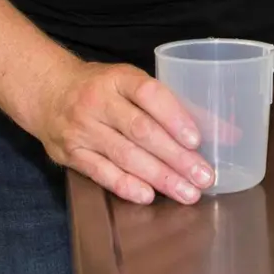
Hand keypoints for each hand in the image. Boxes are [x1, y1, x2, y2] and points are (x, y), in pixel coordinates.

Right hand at [26, 59, 212, 205]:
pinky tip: (149, 195)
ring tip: (187, 192)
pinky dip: (126, 185)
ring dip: (159, 177)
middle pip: (141, 131)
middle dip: (176, 156)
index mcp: (118, 77)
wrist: (47, 92)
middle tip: (204, 176)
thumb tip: (226, 132)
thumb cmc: (102, 88)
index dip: (174, 116)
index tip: (197, 139)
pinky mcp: (71, 153)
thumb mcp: (131, 82)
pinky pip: (101, 172)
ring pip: (124, 155)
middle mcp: (98, 101)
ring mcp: (82, 128)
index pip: (149, 93)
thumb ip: (171, 105)